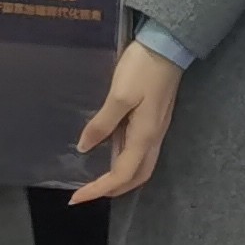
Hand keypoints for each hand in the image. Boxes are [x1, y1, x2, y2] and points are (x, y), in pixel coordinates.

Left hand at [66, 39, 182, 202]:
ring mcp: (156, 128)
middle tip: (87, 193)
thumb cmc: (143, 70)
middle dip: (113, 190)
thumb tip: (85, 148)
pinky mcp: (154, 119)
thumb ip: (102, 124)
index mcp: (144, 136)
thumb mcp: (119, 96)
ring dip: (119, 178)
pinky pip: (140, 151)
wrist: (169, 46)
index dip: (99, 189)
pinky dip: (124, 162)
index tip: (75, 197)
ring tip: (96, 179)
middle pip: (137, 176)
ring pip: (140, 165)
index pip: (122, 174)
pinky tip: (110, 153)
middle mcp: (153, 137)